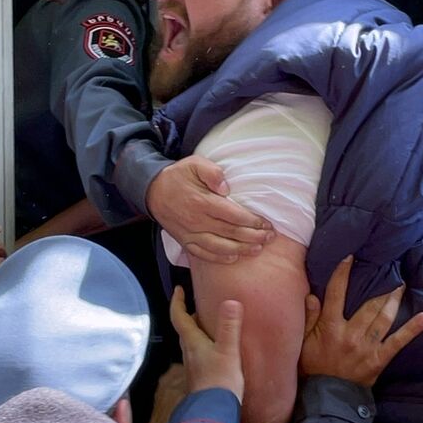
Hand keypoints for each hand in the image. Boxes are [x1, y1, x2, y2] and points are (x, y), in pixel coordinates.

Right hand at [146, 156, 273, 263]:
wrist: (152, 191)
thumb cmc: (178, 176)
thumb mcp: (194, 164)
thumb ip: (212, 172)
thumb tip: (226, 187)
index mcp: (202, 201)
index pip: (233, 215)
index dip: (252, 221)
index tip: (266, 223)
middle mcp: (197, 221)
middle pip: (230, 232)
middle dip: (253, 236)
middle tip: (270, 238)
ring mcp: (190, 233)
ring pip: (219, 246)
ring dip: (240, 249)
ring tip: (257, 249)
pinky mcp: (185, 241)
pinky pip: (203, 254)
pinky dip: (219, 258)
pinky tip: (233, 258)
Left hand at [169, 286, 244, 400]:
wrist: (214, 412)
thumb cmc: (220, 381)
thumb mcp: (228, 351)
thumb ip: (229, 326)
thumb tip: (230, 301)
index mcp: (192, 342)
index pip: (179, 317)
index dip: (177, 301)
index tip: (179, 289)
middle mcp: (189, 351)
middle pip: (185, 328)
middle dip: (191, 313)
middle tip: (201, 303)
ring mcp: (193, 364)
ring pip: (192, 340)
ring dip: (198, 329)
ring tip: (211, 322)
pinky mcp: (201, 374)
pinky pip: (200, 352)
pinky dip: (205, 342)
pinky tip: (218, 346)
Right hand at [300, 256, 422, 387]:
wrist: (327, 396)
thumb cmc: (312, 367)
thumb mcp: (303, 342)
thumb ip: (309, 318)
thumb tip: (312, 295)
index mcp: (331, 327)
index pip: (336, 294)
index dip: (343, 274)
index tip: (351, 258)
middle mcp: (351, 333)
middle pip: (368, 303)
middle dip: (379, 285)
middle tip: (388, 269)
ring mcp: (367, 346)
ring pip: (384, 317)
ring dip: (393, 299)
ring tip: (401, 285)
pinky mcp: (379, 359)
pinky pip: (398, 342)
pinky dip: (412, 329)